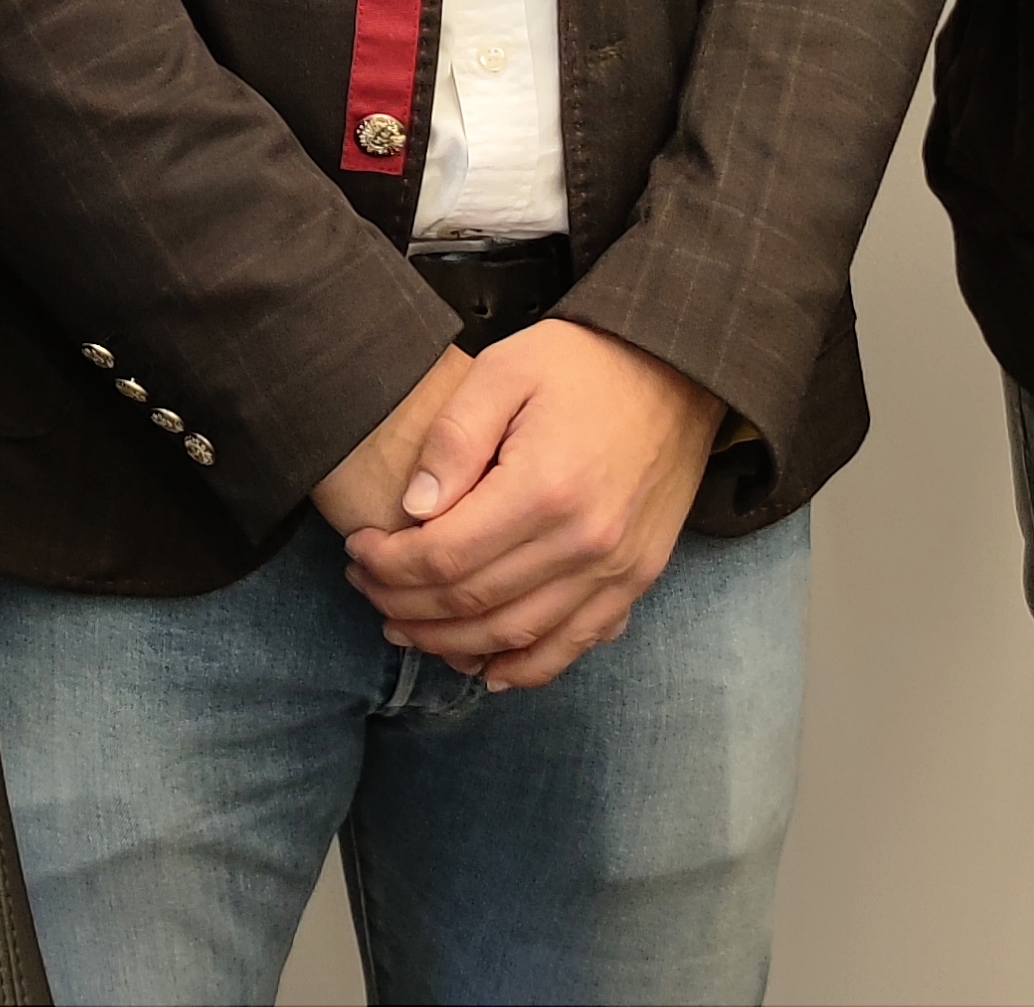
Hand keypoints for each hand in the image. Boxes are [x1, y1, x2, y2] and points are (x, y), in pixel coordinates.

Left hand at [336, 322, 722, 692]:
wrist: (676, 372)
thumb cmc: (583, 365)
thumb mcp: (504, 370)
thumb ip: (452, 439)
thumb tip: (414, 510)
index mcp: (543, 488)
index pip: (444, 556)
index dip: (389, 565)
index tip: (357, 551)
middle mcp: (584, 543)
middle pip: (472, 604)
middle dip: (405, 604)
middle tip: (368, 588)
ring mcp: (616, 570)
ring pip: (517, 635)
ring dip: (451, 644)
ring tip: (406, 628)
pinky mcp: (637, 579)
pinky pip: (576, 644)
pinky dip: (527, 666)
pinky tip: (487, 669)